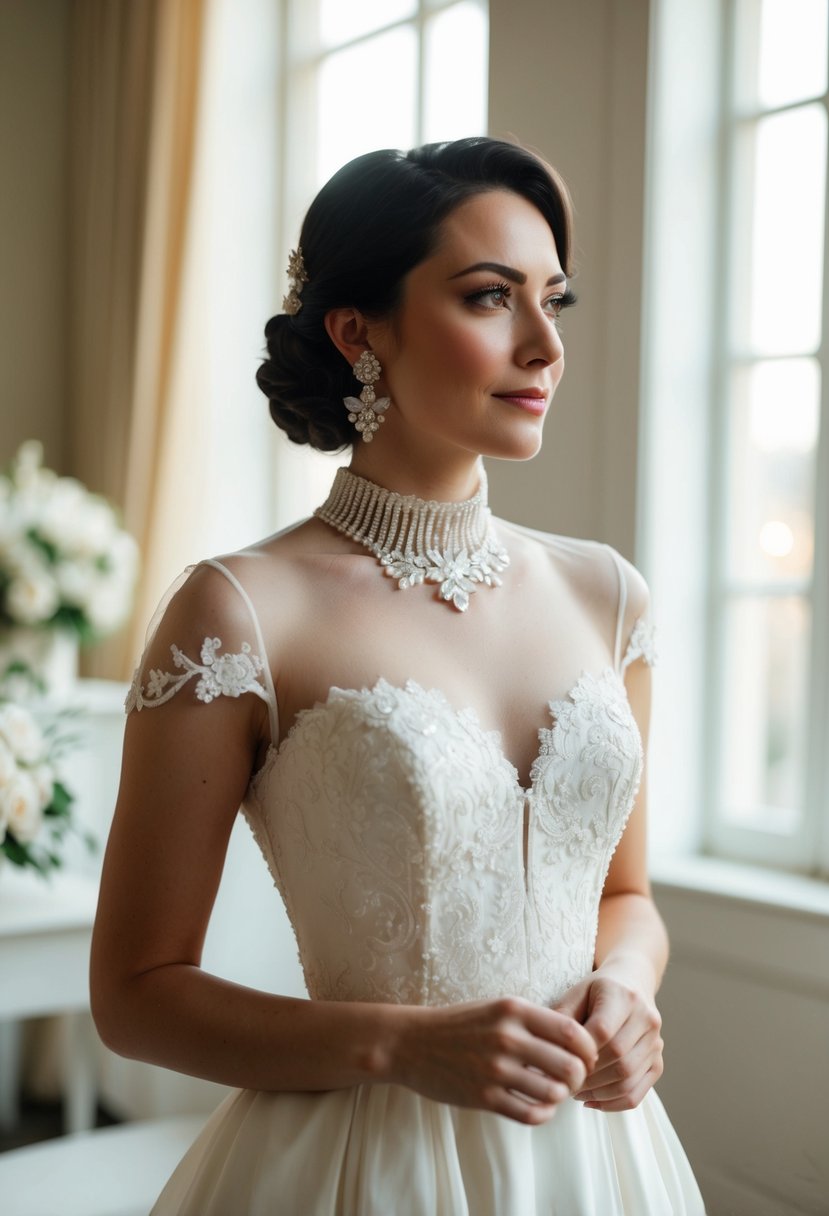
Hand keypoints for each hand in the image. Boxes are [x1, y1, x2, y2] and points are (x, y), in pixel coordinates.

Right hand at [392, 996, 598, 1124]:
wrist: (411, 1042)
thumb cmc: (460, 1023)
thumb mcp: (497, 1007)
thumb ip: (534, 1020)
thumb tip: (577, 1041)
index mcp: (514, 1009)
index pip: (574, 1032)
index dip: (589, 1049)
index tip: (585, 1057)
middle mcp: (507, 1037)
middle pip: (570, 1066)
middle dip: (580, 1077)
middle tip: (573, 1080)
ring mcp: (495, 1069)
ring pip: (554, 1093)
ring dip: (560, 1097)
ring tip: (553, 1092)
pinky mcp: (484, 1097)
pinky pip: (531, 1114)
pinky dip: (544, 1114)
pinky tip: (539, 1106)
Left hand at [552, 972, 663, 1111]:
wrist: (632, 982)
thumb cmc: (596, 990)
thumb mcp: (576, 992)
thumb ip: (562, 1016)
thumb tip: (545, 1050)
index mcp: (623, 996)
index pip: (603, 1030)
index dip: (580, 1051)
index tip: (560, 1060)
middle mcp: (646, 1018)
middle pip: (617, 1056)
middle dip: (587, 1075)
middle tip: (564, 1082)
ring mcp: (656, 1042)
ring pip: (628, 1078)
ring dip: (597, 1092)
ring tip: (575, 1091)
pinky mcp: (658, 1061)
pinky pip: (638, 1092)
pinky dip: (613, 1103)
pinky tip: (592, 1100)